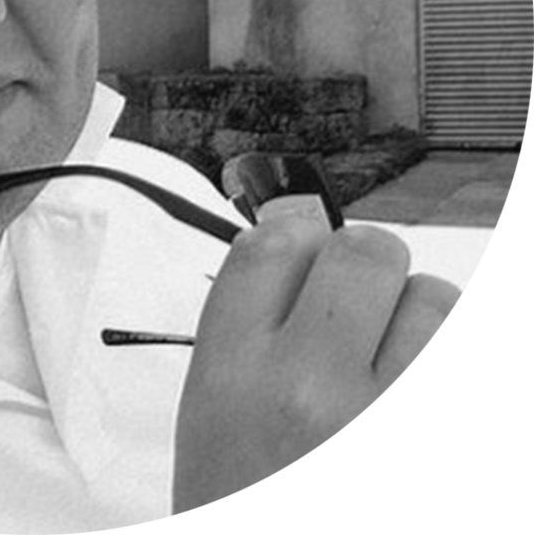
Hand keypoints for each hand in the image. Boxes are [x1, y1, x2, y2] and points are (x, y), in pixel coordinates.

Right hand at [172, 195, 461, 531]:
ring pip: (444, 308)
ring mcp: (406, 434)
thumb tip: (298, 239)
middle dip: (375, 274)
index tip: (315, 261)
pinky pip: (491, 373)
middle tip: (372, 321)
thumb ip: (250, 337)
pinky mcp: (475, 466)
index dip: (300, 241)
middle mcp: (312, 396)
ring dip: (436, 331)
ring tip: (414, 386)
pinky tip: (450, 419)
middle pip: (366, 255)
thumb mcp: (214, 438)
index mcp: (232, 385)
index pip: (274, 247)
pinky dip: (476, 383)